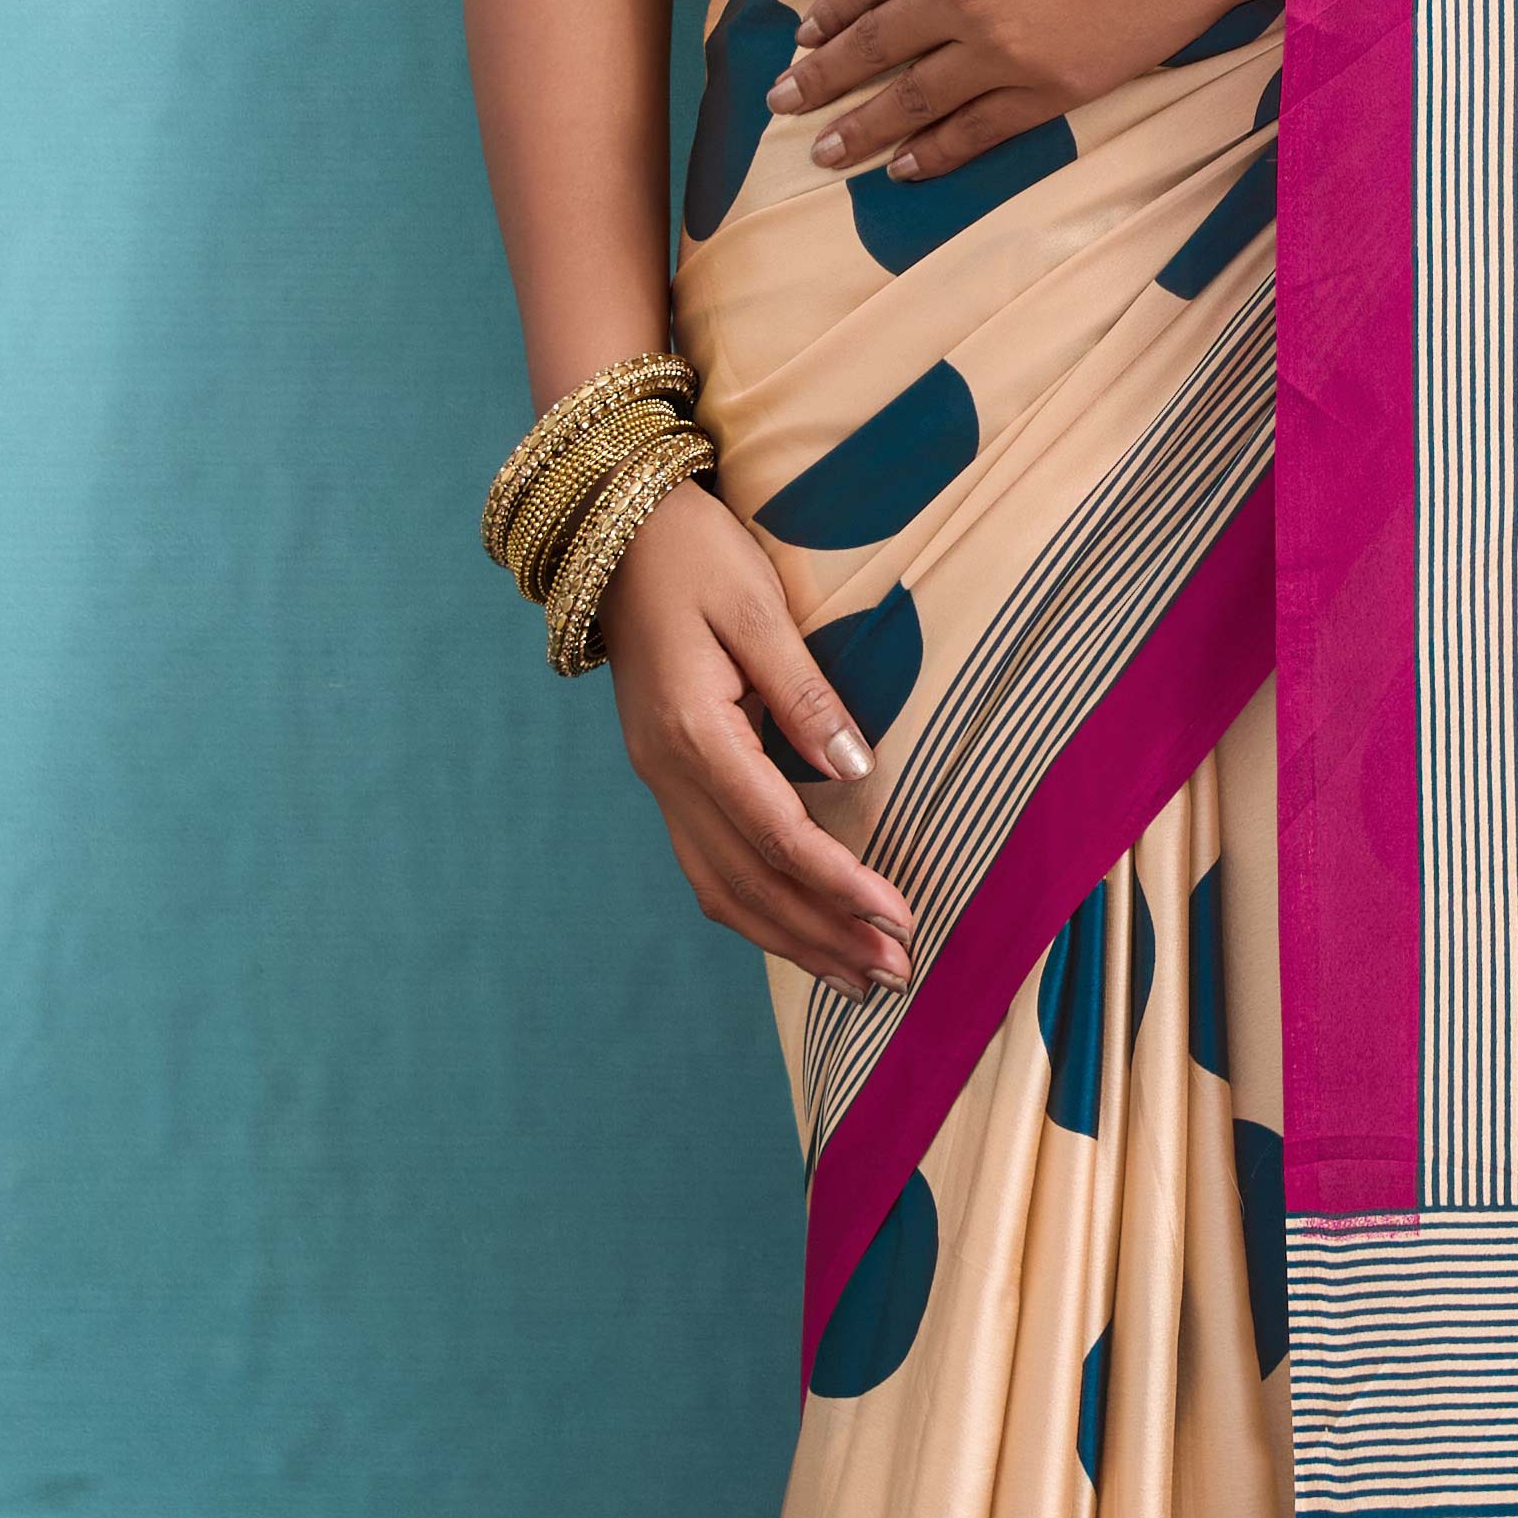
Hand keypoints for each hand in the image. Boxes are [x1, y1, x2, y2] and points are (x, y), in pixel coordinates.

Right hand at [599, 482, 914, 990]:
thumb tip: (856, 770)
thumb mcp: (757, 605)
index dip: (842, 886)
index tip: (901, 919)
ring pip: (723, 891)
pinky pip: (709, 869)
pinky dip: (759, 914)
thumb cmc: (695, 555)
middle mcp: (668, 773)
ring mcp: (661, 783)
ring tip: (861, 980)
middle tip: (900, 975)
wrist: (616, 537)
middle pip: (751, 883)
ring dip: (794, 942)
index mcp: (692, 733)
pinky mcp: (668, 781)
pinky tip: (803, 936)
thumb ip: (806, 691)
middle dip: (827, 936)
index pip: (778, 834)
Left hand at [772, 0, 1286, 183]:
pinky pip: (977, 130)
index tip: (803, 34)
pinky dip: (934, 154)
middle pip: (873, 45)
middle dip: (821, 77)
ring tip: (821, 154)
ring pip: (911, 99)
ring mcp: (1004, 48)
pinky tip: (902, 171)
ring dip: (859, 130)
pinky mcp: (1053, 89)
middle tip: (782, 103)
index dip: (830, 11)